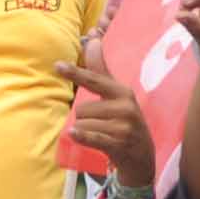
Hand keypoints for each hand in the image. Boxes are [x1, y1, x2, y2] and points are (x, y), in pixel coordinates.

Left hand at [57, 31, 152, 186]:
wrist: (142, 159)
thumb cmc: (125, 124)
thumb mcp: (118, 97)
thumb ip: (102, 71)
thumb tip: (91, 39)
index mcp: (123, 92)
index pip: (95, 79)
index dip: (76, 72)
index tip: (57, 65)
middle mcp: (125, 106)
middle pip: (83, 107)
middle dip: (84, 118)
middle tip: (101, 127)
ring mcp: (123, 126)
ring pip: (83, 122)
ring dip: (85, 131)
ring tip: (102, 136)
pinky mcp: (119, 143)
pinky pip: (91, 136)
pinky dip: (81, 136)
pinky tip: (73, 134)